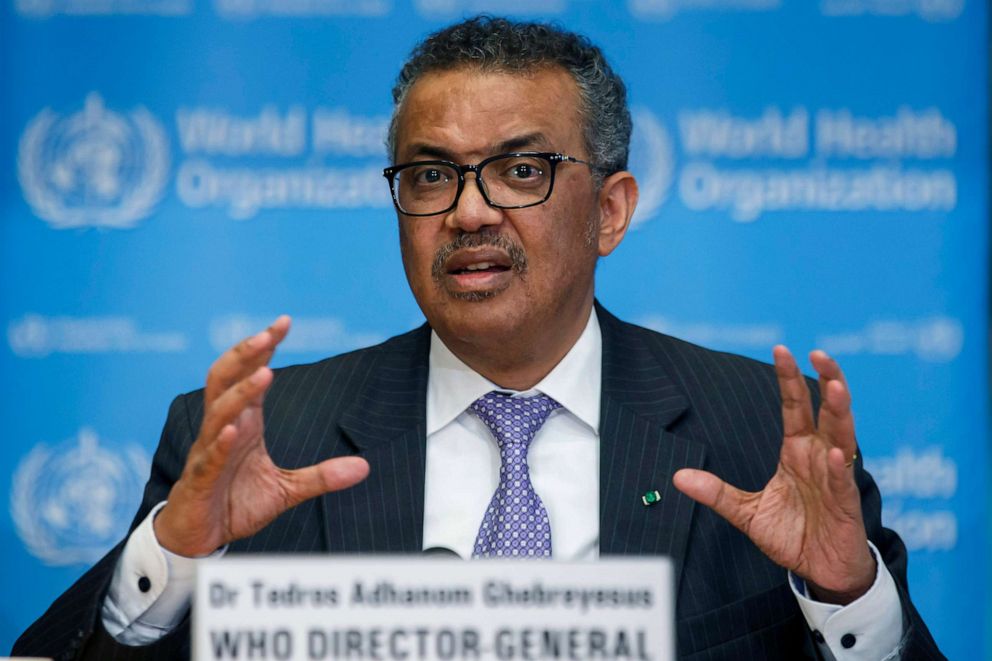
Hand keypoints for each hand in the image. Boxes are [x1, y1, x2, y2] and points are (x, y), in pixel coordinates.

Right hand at [154, 316, 369, 555]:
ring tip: (264, 373)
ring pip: (218, 412)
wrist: (198, 538)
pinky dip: (221, 442)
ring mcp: (209, 452)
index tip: (283, 322)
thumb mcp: (287, 489)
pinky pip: (209, 457)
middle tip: (267, 333)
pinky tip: (232, 430)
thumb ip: (322, 476)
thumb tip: (365, 467)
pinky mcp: (200, 480)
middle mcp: (224, 429)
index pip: (251, 375)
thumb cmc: (235, 503)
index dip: (264, 348)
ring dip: (241, 392)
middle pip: (227, 380)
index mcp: (244, 423)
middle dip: (245, 354)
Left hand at [673, 346, 874, 604]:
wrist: (818, 571)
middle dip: (826, 380)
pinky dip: (840, 467)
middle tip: (818, 353)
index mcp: (797, 452)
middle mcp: (819, 457)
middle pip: (826, 411)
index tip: (782, 349)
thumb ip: (716, 493)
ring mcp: (835, 478)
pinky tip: (836, 452)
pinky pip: (843, 482)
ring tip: (836, 387)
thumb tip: (678, 477)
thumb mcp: (746, 512)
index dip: (789, 379)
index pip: (795, 407)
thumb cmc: (791, 535)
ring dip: (841, 411)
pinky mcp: (846, 504)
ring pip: (843, 437)